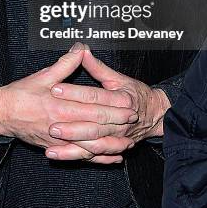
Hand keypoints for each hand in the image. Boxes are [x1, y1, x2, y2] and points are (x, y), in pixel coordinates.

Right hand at [0, 44, 136, 149]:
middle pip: (94, 124)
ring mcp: (58, 139)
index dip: (111, 103)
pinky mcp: (56, 148)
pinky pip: (80, 156)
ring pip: (89, 144)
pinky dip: (97, 158)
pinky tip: (112, 158)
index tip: (128, 101)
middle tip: (133, 118)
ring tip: (127, 141)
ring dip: (109, 143)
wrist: (2, 114)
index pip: (91, 104)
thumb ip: (65, 63)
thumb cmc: (21, 93)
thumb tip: (80, 48)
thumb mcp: (43, 75)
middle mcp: (61, 124)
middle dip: (115, 121)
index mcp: (59, 104)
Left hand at [45, 48, 169, 162]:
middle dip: (71, 126)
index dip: (74, 93)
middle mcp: (119, 121)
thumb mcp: (119, 78)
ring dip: (72, 145)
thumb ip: (98, 67)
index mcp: (121, 100)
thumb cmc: (136, 94)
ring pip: (93, 144)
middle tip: (51, 123)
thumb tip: (82, 51)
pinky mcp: (112, 147)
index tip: (55, 89)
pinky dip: (76, 157)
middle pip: (93, 124)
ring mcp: (117, 137)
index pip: (94, 96)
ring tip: (52, 142)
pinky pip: (93, 156)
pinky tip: (60, 155)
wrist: (155, 115)